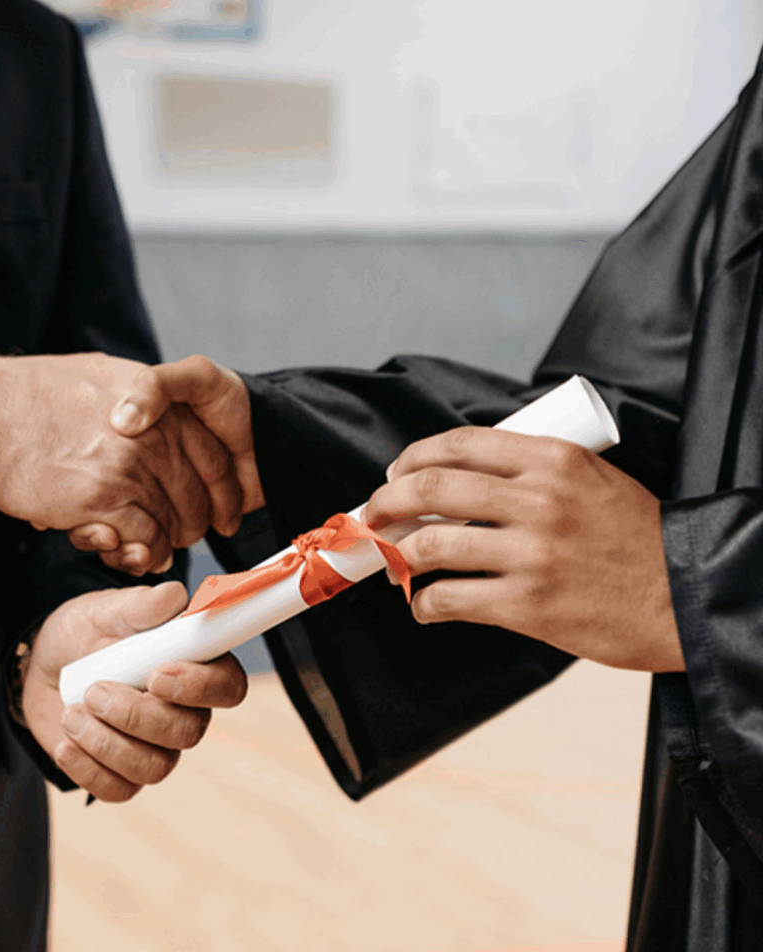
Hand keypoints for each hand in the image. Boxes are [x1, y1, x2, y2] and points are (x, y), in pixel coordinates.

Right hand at [0, 352, 243, 572]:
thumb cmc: (34, 395)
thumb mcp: (104, 376)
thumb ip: (142, 397)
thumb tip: (158, 414)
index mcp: (160, 403)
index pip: (214, 455)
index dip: (222, 490)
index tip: (222, 509)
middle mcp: (153, 435)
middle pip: (197, 493)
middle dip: (195, 522)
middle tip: (184, 536)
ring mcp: (130, 468)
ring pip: (174, 520)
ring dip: (167, 542)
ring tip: (155, 549)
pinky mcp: (103, 500)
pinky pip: (145, 539)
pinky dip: (143, 553)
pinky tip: (133, 553)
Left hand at [22, 581, 247, 800]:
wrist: (43, 664)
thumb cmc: (86, 631)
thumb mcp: (106, 609)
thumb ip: (141, 605)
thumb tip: (175, 597)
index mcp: (194, 665)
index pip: (228, 686)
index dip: (200, 687)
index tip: (156, 675)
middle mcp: (185, 711)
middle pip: (189, 733)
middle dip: (136, 715)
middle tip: (94, 691)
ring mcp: (155, 747)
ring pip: (154, 767)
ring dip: (106, 742)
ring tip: (73, 711)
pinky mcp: (122, 774)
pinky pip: (119, 790)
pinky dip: (87, 769)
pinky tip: (66, 743)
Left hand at [364, 426, 683, 671]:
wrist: (686, 595)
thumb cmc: (636, 539)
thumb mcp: (592, 480)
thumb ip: (532, 473)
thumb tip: (460, 481)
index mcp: (552, 459)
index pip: (458, 443)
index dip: (411, 457)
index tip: (394, 474)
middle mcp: (538, 500)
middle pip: (430, 486)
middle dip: (385, 502)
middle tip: (374, 516)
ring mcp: (531, 553)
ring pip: (431, 543)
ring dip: (397, 555)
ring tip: (394, 564)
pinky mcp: (528, 604)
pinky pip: (449, 599)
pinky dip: (423, 604)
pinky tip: (424, 606)